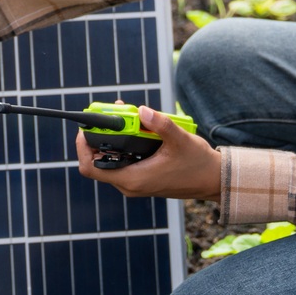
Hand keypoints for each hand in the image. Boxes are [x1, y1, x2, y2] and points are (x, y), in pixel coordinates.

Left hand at [76, 105, 221, 200]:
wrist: (213, 180)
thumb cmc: (198, 164)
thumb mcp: (180, 140)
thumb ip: (159, 124)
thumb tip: (141, 110)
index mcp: (133, 179)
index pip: (91, 168)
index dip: (82, 147)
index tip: (87, 127)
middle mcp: (130, 184)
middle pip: (98, 161)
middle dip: (99, 136)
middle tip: (109, 114)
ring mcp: (135, 183)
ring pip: (111, 160)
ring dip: (113, 138)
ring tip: (124, 116)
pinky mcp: (141, 178)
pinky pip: (123, 161)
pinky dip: (123, 144)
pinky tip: (135, 128)